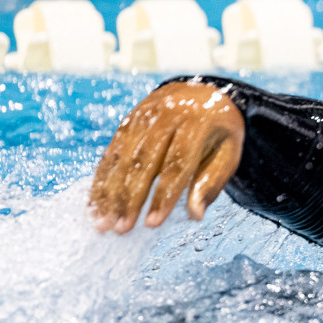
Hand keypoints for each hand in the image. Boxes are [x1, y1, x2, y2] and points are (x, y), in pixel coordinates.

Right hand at [89, 80, 244, 233]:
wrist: (202, 93)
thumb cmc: (218, 133)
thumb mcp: (228, 154)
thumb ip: (211, 182)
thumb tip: (195, 215)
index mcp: (196, 123)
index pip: (176, 165)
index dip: (163, 196)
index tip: (152, 224)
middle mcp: (165, 117)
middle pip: (143, 162)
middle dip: (130, 199)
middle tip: (121, 229)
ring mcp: (142, 116)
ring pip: (121, 158)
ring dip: (109, 193)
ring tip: (103, 224)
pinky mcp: (126, 122)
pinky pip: (110, 153)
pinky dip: (101, 181)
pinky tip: (95, 205)